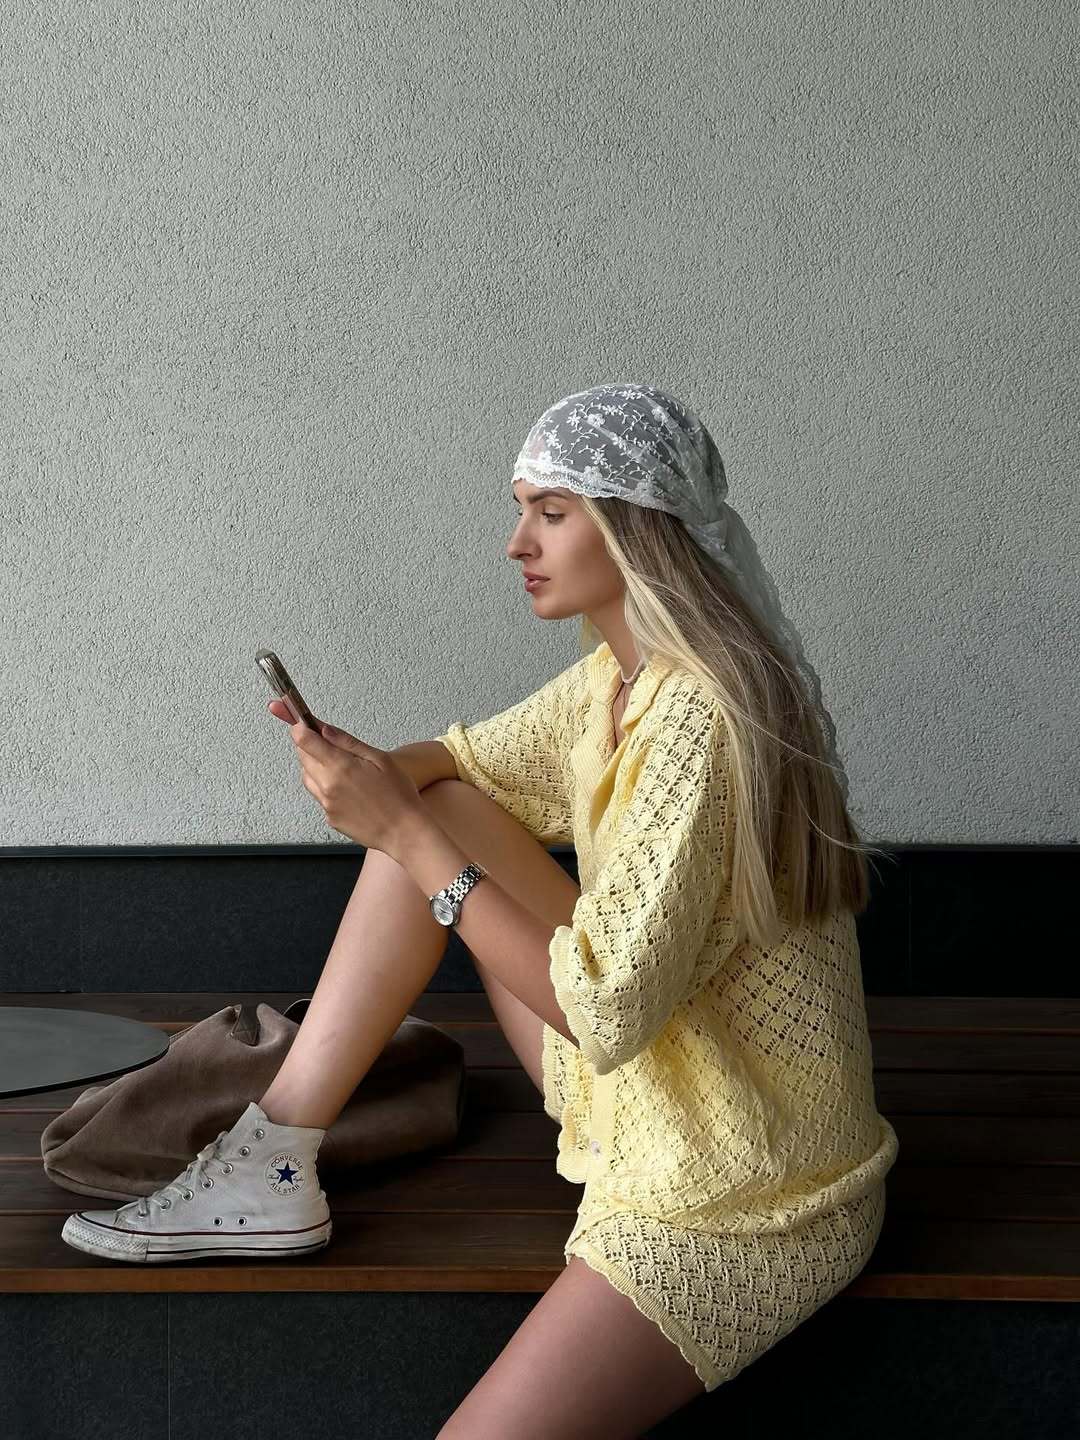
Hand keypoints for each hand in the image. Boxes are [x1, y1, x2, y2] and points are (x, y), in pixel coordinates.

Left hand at [268, 701, 423, 854]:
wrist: (404, 832)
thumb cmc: (399, 795)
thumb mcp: (379, 758)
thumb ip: (347, 742)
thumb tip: (324, 729)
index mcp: (340, 767)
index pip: (304, 740)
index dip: (298, 727)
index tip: (297, 720)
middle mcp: (328, 786)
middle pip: (302, 757)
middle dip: (309, 745)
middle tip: (327, 742)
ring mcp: (327, 804)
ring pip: (307, 777)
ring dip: (315, 766)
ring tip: (342, 767)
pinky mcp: (330, 817)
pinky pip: (319, 795)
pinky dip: (326, 787)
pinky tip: (349, 789)